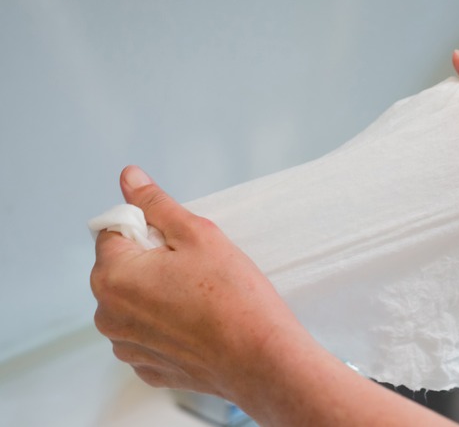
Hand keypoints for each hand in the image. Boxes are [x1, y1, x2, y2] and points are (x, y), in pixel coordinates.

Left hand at [90, 166, 458, 425]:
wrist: (263, 359)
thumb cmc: (235, 299)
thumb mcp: (198, 235)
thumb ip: (157, 204)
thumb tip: (130, 178)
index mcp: (113, 277)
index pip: (114, 231)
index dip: (149, 227)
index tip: (181, 241)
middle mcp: (108, 316)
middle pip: (122, 268)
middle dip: (152, 261)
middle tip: (196, 268)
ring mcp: (127, 347)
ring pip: (135, 302)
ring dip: (158, 294)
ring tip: (200, 298)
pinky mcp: (148, 368)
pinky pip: (149, 334)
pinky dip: (168, 325)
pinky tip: (199, 324)